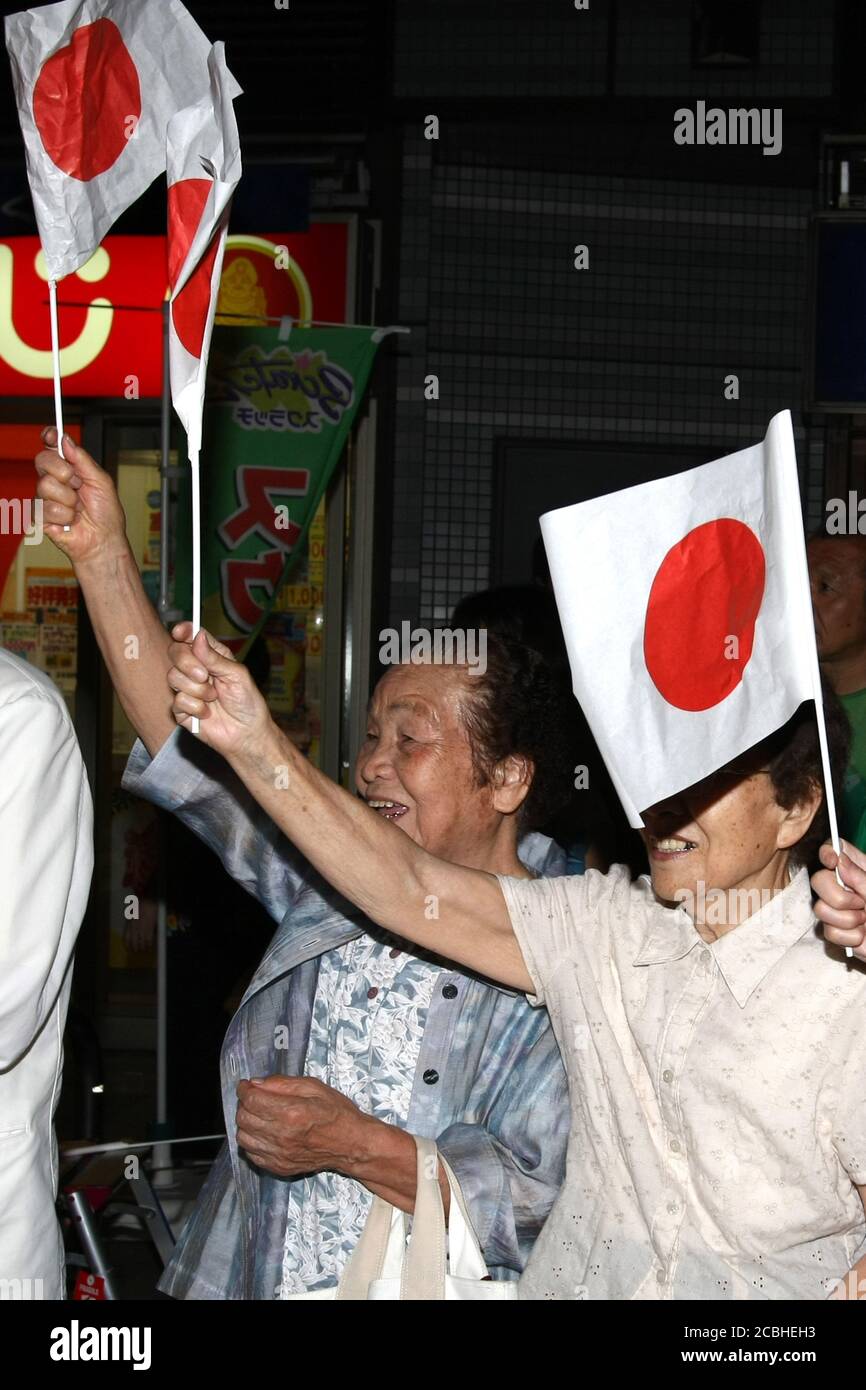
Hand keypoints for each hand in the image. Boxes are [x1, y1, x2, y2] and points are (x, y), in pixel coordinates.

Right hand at [34, 427, 127, 566]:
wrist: (104, 541)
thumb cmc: (106, 515)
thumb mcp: (101, 481)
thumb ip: (83, 460)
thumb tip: (66, 440)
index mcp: (70, 468)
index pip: (52, 447)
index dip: (50, 438)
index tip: (52, 435)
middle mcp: (55, 480)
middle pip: (42, 460)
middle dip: (64, 472)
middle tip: (78, 485)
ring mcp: (46, 497)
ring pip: (45, 485)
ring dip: (68, 499)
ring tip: (78, 508)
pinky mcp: (40, 515)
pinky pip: (45, 507)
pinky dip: (65, 515)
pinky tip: (71, 520)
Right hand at [167, 624, 269, 755]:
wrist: (246, 734)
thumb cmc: (247, 702)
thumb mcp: (237, 675)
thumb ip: (215, 658)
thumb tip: (198, 637)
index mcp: (211, 656)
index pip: (191, 637)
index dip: (184, 631)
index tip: (180, 632)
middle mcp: (196, 669)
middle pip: (176, 653)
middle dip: (187, 663)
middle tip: (204, 676)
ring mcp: (187, 688)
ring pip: (173, 677)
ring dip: (196, 689)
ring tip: (213, 699)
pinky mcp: (181, 709)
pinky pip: (177, 700)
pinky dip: (195, 707)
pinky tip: (207, 713)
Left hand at [235, 1076, 376, 1178]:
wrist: (351, 1144)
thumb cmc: (336, 1112)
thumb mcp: (314, 1087)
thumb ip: (283, 1083)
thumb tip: (256, 1083)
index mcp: (291, 1112)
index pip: (251, 1100)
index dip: (244, 1089)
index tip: (245, 1085)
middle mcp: (282, 1136)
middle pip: (243, 1119)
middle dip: (244, 1104)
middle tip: (254, 1098)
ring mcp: (279, 1155)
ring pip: (243, 1138)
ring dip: (246, 1124)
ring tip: (259, 1116)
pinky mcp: (278, 1167)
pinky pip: (252, 1154)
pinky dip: (252, 1141)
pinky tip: (264, 1133)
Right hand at [811, 840, 865, 962]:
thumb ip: (859, 877)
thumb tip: (839, 859)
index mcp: (858, 869)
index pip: (834, 850)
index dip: (827, 852)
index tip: (832, 860)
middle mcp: (843, 886)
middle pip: (818, 880)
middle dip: (838, 897)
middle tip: (860, 903)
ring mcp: (837, 908)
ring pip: (820, 909)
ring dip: (847, 920)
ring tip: (865, 921)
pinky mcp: (836, 930)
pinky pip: (829, 932)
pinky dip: (849, 937)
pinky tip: (862, 935)